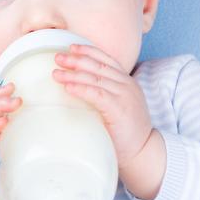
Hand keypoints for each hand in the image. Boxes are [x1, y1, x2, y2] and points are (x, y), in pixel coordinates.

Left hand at [52, 43, 152, 168]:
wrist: (143, 152)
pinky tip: (68, 87)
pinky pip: (97, 94)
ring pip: (96, 78)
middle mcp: (127, 85)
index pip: (107, 60)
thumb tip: (79, 89)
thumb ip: (105, 95)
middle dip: (77, 59)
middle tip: (58, 57)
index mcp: (127, 82)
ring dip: (74, 74)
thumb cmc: (127, 132)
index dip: (89, 51)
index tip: (72, 48)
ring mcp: (124, 95)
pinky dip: (81, 89)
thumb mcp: (118, 106)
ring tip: (56, 74)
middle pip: (99, 65)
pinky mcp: (119, 109)